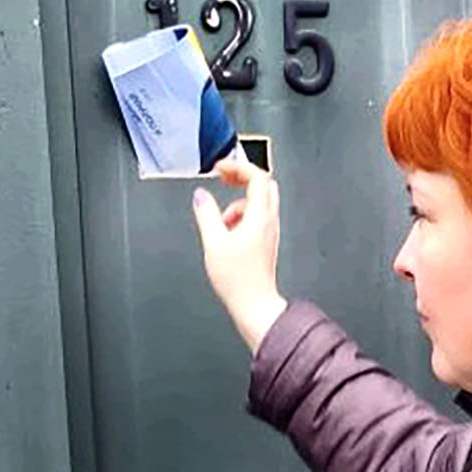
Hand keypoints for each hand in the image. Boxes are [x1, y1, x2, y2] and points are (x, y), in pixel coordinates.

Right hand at [192, 159, 287, 352]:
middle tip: (224, 179)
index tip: (220, 168)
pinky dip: (241, 216)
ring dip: (239, 201)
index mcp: (259, 217)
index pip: (257, 176)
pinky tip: (228, 233)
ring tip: (221, 219)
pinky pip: (256, 217)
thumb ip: (206, 215)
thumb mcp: (214, 244)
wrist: (254, 305)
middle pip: (264, 184)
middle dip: (243, 177)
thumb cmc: (239, 281)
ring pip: (260, 201)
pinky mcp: (266, 241)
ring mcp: (270, 231)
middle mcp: (269, 221)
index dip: (238, 166)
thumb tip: (201, 196)